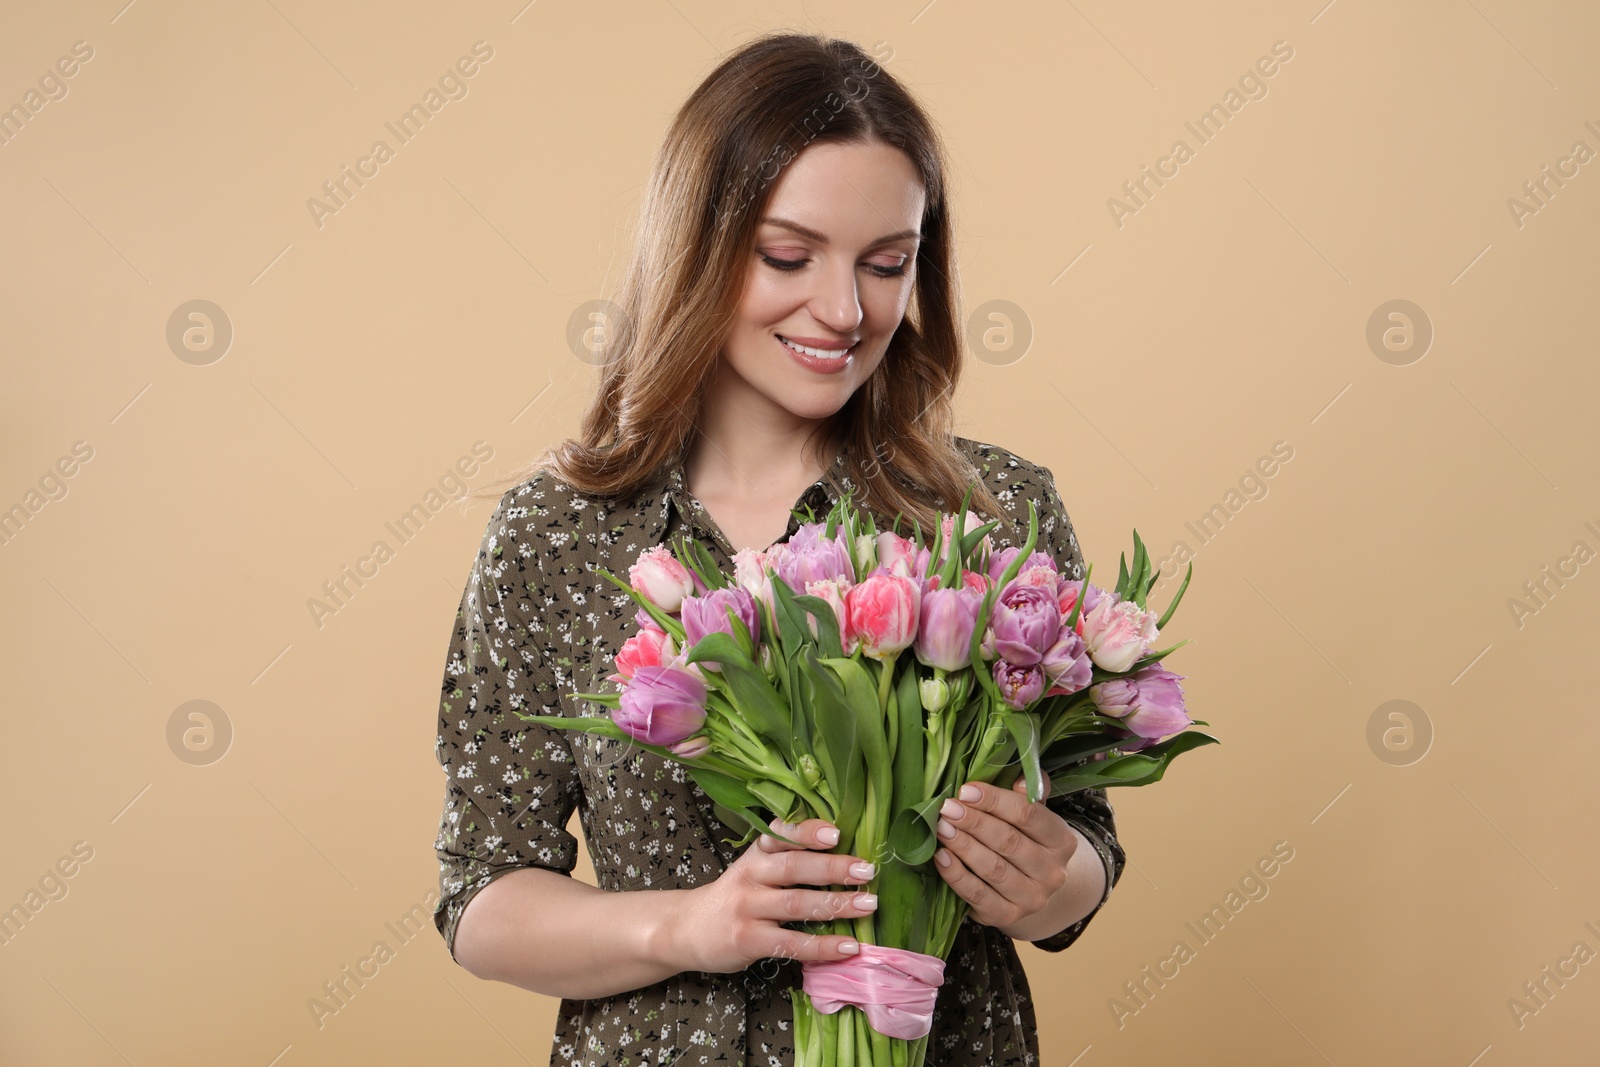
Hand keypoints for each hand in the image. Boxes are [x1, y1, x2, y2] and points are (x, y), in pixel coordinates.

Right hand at [672, 816, 878, 973]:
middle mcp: (751, 876)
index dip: (807, 833)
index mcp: (756, 854)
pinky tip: (848, 946)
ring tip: (868, 904)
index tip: (836, 832)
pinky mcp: (747, 940)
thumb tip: (843, 853)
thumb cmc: (734, 895)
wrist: (686, 928)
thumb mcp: (753, 868)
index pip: (780, 835)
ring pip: (795, 904)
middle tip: (867, 869)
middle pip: (793, 868)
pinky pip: (791, 944)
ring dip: (835, 904)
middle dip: (833, 867)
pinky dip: (822, 946)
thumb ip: (787, 858)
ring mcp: (748, 909)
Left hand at [933, 775, 1076, 933]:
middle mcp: (1052, 872)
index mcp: (1062, 840)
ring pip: (993, 869)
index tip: (965, 790)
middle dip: (974, 822)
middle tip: (947, 808)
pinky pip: (979, 895)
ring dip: (964, 846)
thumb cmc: (1026, 842)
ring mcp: (1032, 898)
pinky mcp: (1008, 916)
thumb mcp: (1034, 817)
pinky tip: (941, 857)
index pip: (1028, 815)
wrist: (1030, 890)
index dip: (995, 801)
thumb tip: (1019, 779)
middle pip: (1009, 841)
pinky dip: (957, 876)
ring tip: (941, 828)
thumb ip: (1028, 795)